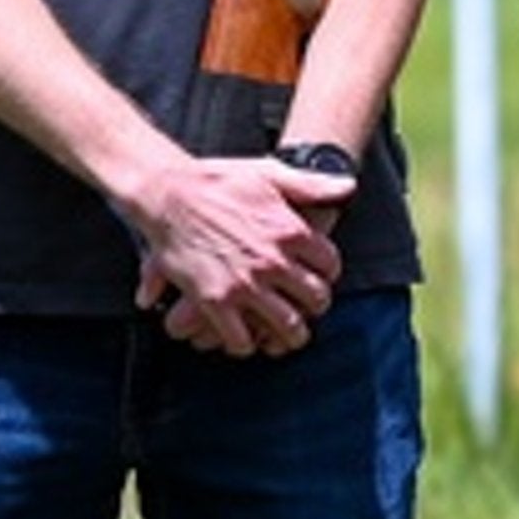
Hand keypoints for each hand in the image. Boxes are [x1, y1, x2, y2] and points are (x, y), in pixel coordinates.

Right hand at [131, 156, 344, 358]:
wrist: (169, 193)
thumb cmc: (218, 180)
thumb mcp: (270, 173)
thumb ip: (311, 184)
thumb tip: (349, 186)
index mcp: (290, 231)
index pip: (329, 264)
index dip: (327, 273)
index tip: (318, 277)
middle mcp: (273, 261)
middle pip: (315, 298)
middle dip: (315, 307)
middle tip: (307, 310)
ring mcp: (245, 284)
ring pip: (286, 325)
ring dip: (289, 335)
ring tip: (286, 336)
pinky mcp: (214, 301)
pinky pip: (240, 338)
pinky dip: (245, 344)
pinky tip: (245, 340)